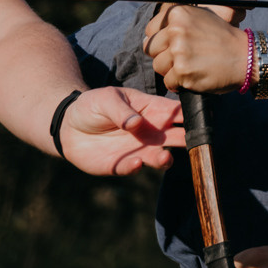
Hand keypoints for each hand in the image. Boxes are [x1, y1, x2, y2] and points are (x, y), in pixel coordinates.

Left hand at [57, 86, 183, 175]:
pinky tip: (135, 163)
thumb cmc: (92, 106)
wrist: (68, 126)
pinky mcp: (123, 164)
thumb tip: (137, 123)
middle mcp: (152, 132)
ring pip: (161, 158)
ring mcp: (139, 150)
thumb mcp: (106, 99)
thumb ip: (122, 110)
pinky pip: (134, 168)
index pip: (177, 112)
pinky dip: (136, 167)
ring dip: (165, 160)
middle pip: (178, 137)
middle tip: (194, 143)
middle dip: (189, 141)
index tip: (200, 119)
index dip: (190, 115)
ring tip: (163, 158)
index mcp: (153, 110)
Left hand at [145, 3, 248, 92]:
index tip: (170, 45)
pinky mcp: (182, 71)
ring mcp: (178, 51)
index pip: (150, 29)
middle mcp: (176, 29)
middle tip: (182, 58)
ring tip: (190, 67)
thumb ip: (177, 21)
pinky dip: (179, 84)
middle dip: (164, 56)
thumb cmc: (223, 38)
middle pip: (151, 48)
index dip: (160, 40)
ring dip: (171, 71)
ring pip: (158, 66)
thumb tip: (149, 34)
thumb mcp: (202, 17)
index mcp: (178, 13)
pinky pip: (168, 82)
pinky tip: (194, 77)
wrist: (246, 57)